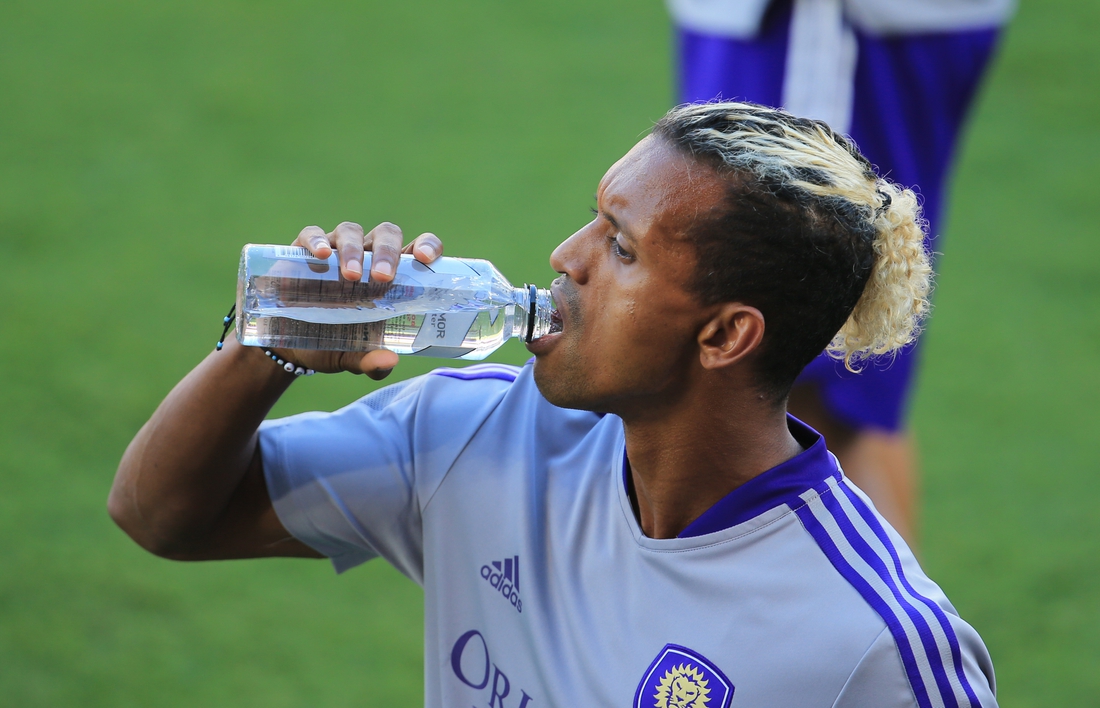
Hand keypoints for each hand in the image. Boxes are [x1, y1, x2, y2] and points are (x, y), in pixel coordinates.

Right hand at [265, 221, 443, 378]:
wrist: (289, 346)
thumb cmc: (333, 342)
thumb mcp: (353, 356)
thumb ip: (371, 362)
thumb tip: (388, 362)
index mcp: (392, 275)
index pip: (418, 248)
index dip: (427, 246)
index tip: (425, 259)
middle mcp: (367, 255)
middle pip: (385, 235)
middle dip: (387, 251)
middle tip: (383, 277)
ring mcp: (336, 249)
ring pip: (351, 231)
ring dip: (354, 250)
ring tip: (352, 276)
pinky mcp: (303, 250)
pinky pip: (311, 235)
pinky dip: (315, 240)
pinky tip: (319, 255)